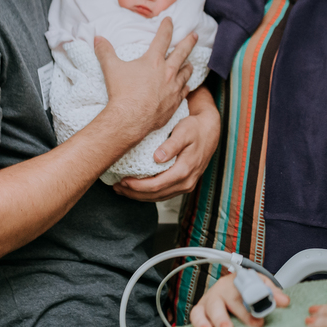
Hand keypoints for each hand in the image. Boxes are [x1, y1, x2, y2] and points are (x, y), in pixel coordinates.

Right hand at [95, 18, 195, 132]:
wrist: (130, 119)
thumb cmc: (121, 93)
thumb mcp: (111, 69)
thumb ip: (105, 52)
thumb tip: (98, 39)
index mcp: (153, 61)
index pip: (163, 38)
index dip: (167, 27)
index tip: (170, 20)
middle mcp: (167, 72)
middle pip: (182, 53)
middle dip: (189, 42)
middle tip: (195, 35)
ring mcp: (173, 88)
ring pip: (186, 72)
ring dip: (188, 65)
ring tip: (190, 63)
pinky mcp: (174, 102)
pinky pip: (184, 91)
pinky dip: (186, 86)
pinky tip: (186, 86)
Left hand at [113, 86, 219, 201]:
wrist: (210, 130)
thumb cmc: (195, 129)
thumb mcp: (183, 132)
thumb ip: (171, 145)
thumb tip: (158, 158)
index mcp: (184, 170)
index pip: (156, 185)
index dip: (137, 186)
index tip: (122, 181)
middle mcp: (186, 182)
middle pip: (155, 195)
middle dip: (134, 193)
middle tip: (117, 187)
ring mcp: (186, 185)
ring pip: (159, 197)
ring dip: (139, 196)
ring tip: (122, 190)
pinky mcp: (184, 184)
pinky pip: (164, 194)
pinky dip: (148, 194)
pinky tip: (137, 189)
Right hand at [189, 272, 290, 326]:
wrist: (233, 285)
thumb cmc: (246, 288)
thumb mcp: (261, 284)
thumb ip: (272, 293)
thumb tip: (285, 302)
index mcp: (235, 283)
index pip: (240, 294)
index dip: (249, 309)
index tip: (259, 322)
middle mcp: (218, 292)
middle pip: (218, 303)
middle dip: (222, 317)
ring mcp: (206, 302)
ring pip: (201, 310)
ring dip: (204, 322)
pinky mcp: (199, 312)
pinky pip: (194, 318)